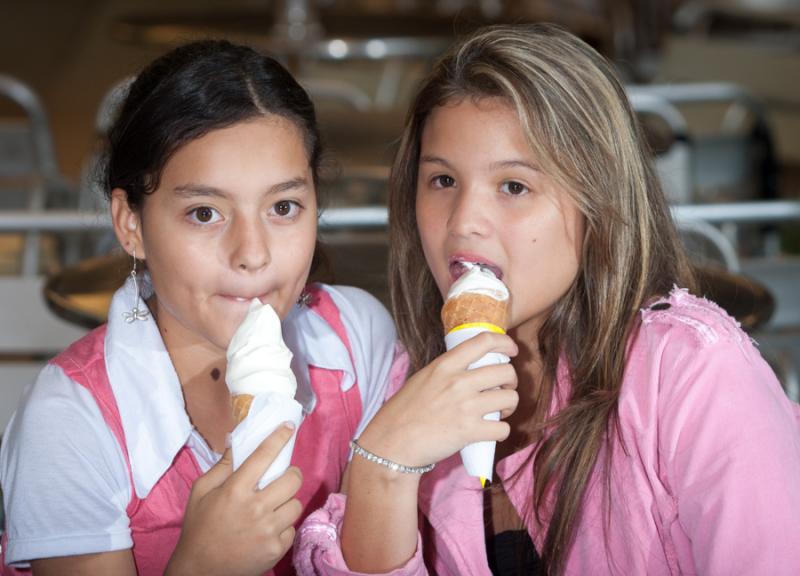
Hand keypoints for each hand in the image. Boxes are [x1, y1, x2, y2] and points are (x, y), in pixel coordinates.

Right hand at [166, 423, 302, 575]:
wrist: (200, 570)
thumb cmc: (199, 527)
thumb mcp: (201, 492)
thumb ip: (222, 467)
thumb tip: (237, 442)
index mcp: (236, 490)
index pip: (264, 456)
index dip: (279, 438)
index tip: (288, 428)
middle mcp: (255, 508)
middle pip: (293, 480)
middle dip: (292, 475)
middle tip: (284, 477)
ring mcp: (268, 530)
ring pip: (296, 504)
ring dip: (288, 502)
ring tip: (275, 505)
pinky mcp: (275, 549)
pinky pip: (292, 529)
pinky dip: (284, 526)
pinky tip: (270, 527)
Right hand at [358, 331, 518, 470]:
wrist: (392, 443)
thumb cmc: (404, 412)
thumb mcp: (423, 378)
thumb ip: (448, 371)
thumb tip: (473, 368)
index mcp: (445, 364)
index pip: (484, 341)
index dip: (505, 343)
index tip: (512, 351)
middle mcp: (458, 381)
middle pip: (505, 371)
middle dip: (510, 382)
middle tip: (502, 390)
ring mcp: (466, 406)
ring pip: (510, 398)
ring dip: (508, 406)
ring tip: (498, 412)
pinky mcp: (470, 431)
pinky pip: (503, 428)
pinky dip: (501, 431)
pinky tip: (491, 432)